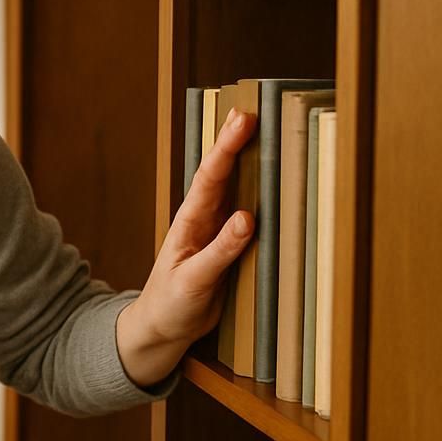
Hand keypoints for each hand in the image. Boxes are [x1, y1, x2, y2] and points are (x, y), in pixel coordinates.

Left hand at [119, 107, 258, 384]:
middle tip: (253, 111)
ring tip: (269, 135)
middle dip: (236, 143)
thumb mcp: (194, 281)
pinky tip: (278, 183)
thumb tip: (248, 218)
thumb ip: (220, 251)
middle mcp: (204, 222)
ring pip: (236, 192)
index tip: (242, 121)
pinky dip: (263, 197)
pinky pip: (250, 219)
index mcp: (190, 224)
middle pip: (223, 176)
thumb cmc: (171, 305)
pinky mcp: (231, 249)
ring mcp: (218, 234)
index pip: (210, 179)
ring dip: (251, 166)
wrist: (163, 329)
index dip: (226, 149)